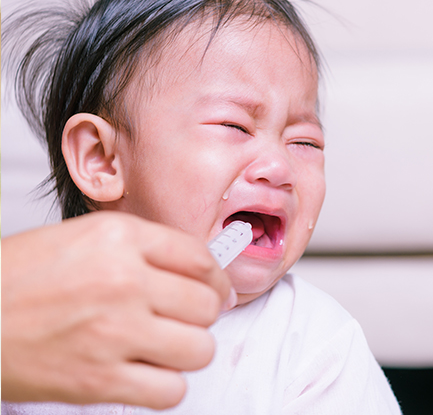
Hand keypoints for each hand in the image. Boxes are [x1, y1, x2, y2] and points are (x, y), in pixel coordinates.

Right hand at [1, 211, 234, 408]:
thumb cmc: (16, 281)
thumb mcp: (81, 240)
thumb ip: (140, 250)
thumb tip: (196, 272)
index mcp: (119, 238)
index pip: (200, 258)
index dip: (216, 279)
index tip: (216, 291)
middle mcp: (123, 280)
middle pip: (206, 305)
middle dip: (201, 316)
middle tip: (183, 320)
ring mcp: (114, 331)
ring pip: (199, 349)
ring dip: (186, 351)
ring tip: (163, 347)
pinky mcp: (100, 379)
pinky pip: (171, 390)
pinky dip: (165, 386)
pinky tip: (145, 373)